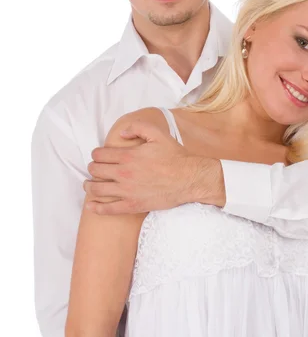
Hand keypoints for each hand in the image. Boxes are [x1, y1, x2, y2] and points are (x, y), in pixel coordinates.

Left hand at [84, 121, 224, 214]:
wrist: (189, 179)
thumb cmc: (175, 156)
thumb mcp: (158, 134)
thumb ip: (138, 127)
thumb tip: (122, 133)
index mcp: (128, 156)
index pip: (100, 155)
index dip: (96, 154)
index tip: (98, 156)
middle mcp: (124, 174)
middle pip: (95, 171)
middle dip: (92, 168)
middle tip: (94, 169)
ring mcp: (127, 191)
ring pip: (97, 190)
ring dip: (89, 186)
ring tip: (89, 185)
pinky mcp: (133, 205)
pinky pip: (109, 209)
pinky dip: (96, 208)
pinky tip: (91, 206)